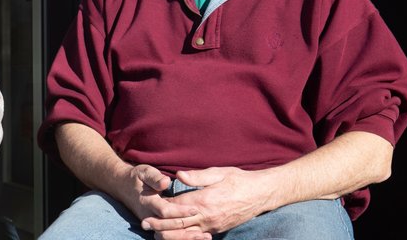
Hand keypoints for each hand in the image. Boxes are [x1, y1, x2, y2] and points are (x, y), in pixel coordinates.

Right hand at [114, 164, 205, 239]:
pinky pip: (169, 235)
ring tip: (205, 237)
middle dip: (186, 230)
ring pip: (168, 235)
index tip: (195, 210)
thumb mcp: (144, 172)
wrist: (123, 187)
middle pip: (168, 227)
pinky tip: (197, 237)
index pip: (165, 210)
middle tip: (204, 230)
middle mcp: (148, 215)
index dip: (180, 211)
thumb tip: (165, 182)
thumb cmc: (137, 177)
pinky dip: (182, 237)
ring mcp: (151, 222)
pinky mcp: (155, 225)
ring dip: (186, 237)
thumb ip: (154, 177)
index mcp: (147, 201)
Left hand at [142, 167, 272, 236]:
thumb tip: (178, 176)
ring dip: (170, 234)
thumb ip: (197, 176)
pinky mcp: (218, 229)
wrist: (262, 194)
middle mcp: (207, 216)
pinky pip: (198, 236)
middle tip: (144, 224)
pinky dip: (185, 237)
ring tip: (155, 232)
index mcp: (205, 201)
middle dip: (160, 224)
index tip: (149, 204)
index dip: (162, 207)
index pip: (177, 207)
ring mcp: (213, 225)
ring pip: (187, 234)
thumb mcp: (219, 172)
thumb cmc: (240, 180)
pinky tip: (176, 236)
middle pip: (178, 224)